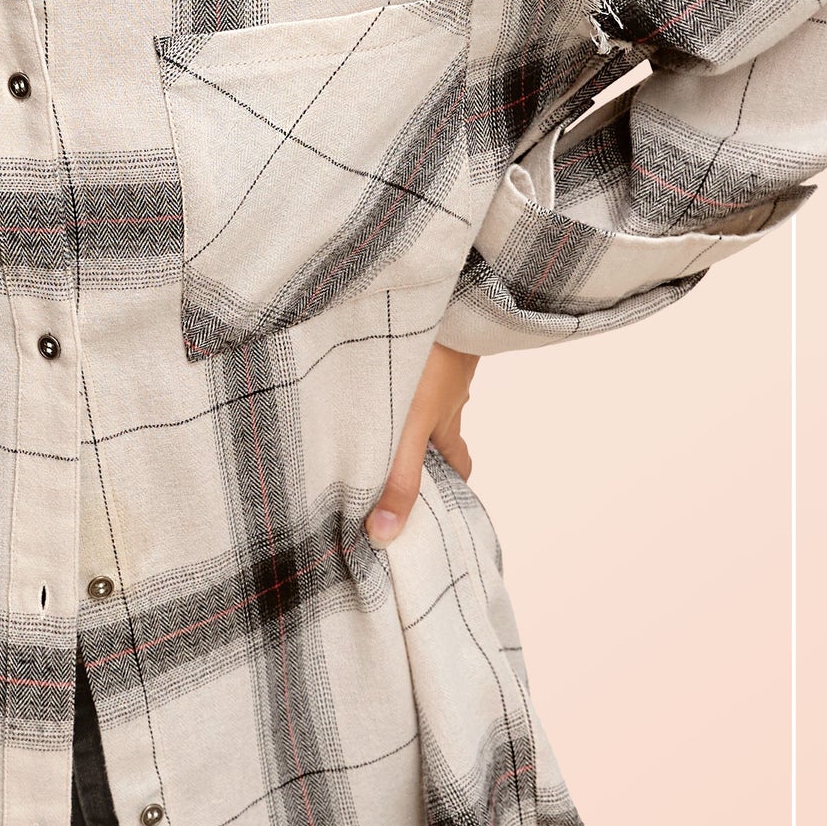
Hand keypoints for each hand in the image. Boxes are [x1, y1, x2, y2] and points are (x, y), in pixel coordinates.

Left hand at [363, 338, 478, 545]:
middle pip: (438, 425)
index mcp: (448, 420)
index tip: (437, 500)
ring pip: (423, 388)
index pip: (458, 463)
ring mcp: (439, 358)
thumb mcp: (412, 425)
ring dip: (402, 399)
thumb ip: (398, 476)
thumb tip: (383, 535)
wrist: (452, 290)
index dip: (451, 483)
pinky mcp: (422, 329)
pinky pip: (411, 353)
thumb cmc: (435, 358)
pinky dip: (394, 362)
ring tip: (368, 409)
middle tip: (393, 455)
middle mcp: (448, 391)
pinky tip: (369, 359)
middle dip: (420, 441)